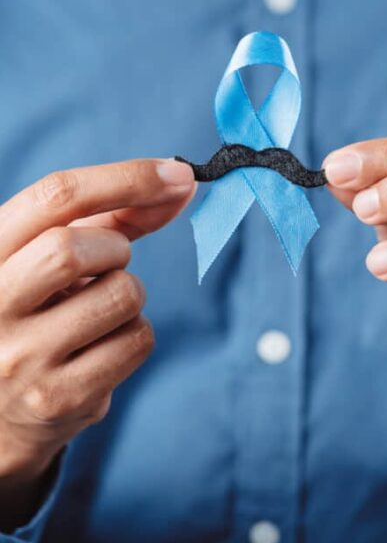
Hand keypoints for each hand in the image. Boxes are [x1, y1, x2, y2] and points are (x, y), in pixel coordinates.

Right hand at [0, 158, 194, 528]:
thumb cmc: (36, 315)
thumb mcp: (48, 258)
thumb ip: (109, 218)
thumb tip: (180, 183)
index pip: (54, 197)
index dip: (126, 177)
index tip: (179, 173)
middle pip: (74, 247)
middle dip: (113, 249)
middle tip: (106, 266)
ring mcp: (21, 357)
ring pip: (121, 295)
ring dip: (129, 295)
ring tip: (95, 314)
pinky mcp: (58, 399)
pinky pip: (137, 340)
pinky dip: (134, 334)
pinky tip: (99, 350)